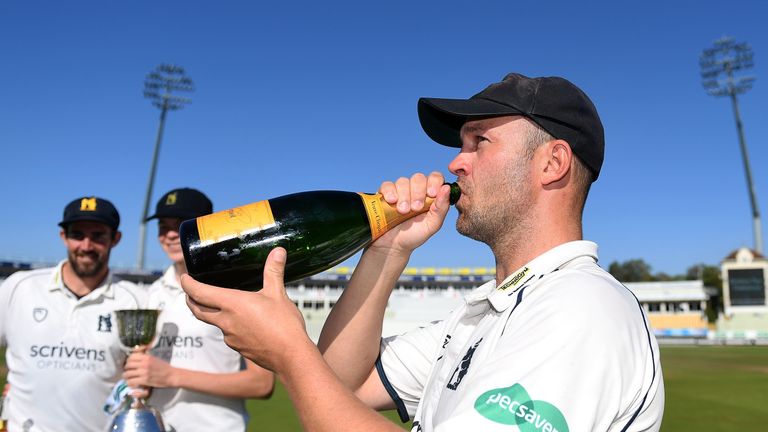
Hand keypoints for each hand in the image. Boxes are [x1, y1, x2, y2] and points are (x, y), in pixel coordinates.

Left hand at [123, 347, 175, 389]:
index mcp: (147, 357)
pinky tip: (133, 383)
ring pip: (127, 374)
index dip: (128, 361)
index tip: (130, 364)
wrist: (171, 376)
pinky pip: (131, 382)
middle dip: (126, 369)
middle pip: (127, 365)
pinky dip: (130, 383)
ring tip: (129, 378)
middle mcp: (144, 364)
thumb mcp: (154, 358)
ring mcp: (144, 372)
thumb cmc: (163, 367)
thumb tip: (138, 350)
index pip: (131, 357)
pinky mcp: (144, 380)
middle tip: (128, 371)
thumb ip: (145, 355)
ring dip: (127, 377)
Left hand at [182, 247, 309, 372]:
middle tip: (190, 293)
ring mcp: (230, 337)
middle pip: (198, 310)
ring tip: (219, 305)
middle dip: (190, 300)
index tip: (183, 278)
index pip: (200, 293)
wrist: (291, 356)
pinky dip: (228, 326)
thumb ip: (274, 271)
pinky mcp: (238, 348)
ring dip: (211, 313)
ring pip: (214, 322)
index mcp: (233, 304)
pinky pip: (227, 334)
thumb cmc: (284, 325)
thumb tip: (278, 251)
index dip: (188, 285)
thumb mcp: (278, 294)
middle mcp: (226, 321)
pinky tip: (241, 323)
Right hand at [372, 172, 451, 254]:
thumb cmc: (415, 235)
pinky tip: (392, 201)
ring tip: (403, 211)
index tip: (432, 193)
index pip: (435, 177)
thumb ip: (442, 208)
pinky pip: (387, 185)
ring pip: (403, 181)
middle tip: (415, 208)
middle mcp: (415, 190)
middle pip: (418, 178)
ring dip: (404, 195)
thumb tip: (447, 188)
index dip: (434, 181)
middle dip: (418, 192)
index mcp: (430, 195)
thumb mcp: (432, 225)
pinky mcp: (385, 194)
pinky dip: (390, 191)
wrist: (394, 245)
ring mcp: (400, 191)